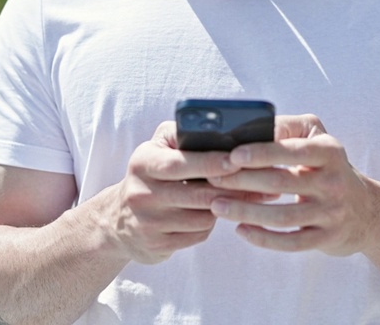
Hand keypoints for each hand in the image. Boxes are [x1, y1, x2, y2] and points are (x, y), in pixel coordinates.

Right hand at [103, 121, 266, 263]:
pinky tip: (214, 214)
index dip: (212, 162)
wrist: (117, 219)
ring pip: (202, 217)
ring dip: (224, 207)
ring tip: (240, 197)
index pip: (181, 163)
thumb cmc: (151, 174)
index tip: (238, 159)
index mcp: (143, 163)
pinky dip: (210, 224)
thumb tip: (225, 135)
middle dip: (231, 188)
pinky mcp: (156, 245)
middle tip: (261, 182)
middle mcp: (141, 193)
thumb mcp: (157, 148)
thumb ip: (184, 134)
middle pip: (197, 194)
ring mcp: (147, 222)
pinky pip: (197, 235)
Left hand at [205, 114, 379, 256]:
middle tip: (212, 180)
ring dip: (245, 211)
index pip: (292, 150)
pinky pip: (290, 242)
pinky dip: (263, 238)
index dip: (261, 153)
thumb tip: (251, 126)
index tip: (232, 155)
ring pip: (282, 216)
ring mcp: (332, 213)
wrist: (368, 211)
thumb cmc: (329, 168)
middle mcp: (334, 182)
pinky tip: (241, 229)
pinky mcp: (327, 239)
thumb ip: (287, 128)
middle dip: (242, 182)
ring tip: (217, 206)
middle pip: (281, 183)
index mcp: (330, 151)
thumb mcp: (318, 140)